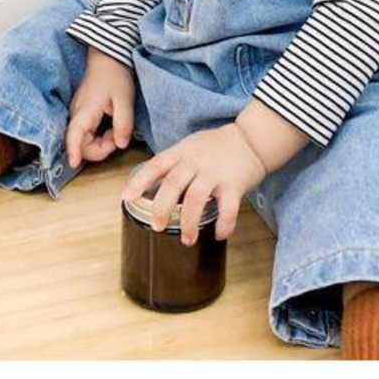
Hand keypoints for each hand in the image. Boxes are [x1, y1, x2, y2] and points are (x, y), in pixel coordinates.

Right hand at [65, 48, 135, 168]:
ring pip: (83, 140)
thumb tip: (121, 145)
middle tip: (117, 137)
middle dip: (99, 149)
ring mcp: (78, 114)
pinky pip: (86, 133)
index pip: (73, 136)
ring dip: (100, 143)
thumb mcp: (124, 99)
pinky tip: (110, 127)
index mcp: (84, 111)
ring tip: (116, 130)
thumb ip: (123, 124)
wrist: (108, 57)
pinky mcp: (82, 113)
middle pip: (80, 144)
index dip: (73, 151)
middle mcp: (76, 114)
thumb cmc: (115, 75)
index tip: (74, 164)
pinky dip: (98, 136)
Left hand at [120, 123, 266, 245]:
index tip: (127, 197)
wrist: (251, 139)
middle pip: (173, 184)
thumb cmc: (217, 145)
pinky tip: (219, 234)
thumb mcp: (191, 146)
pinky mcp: (234, 184)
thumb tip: (155, 186)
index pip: (156, 165)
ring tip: (186, 239)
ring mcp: (215, 172)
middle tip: (156, 226)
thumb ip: (175, 163)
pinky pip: (227, 208)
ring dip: (189, 222)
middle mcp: (196, 161)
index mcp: (182, 152)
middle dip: (162, 207)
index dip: (140, 181)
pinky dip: (223, 224)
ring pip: (196, 198)